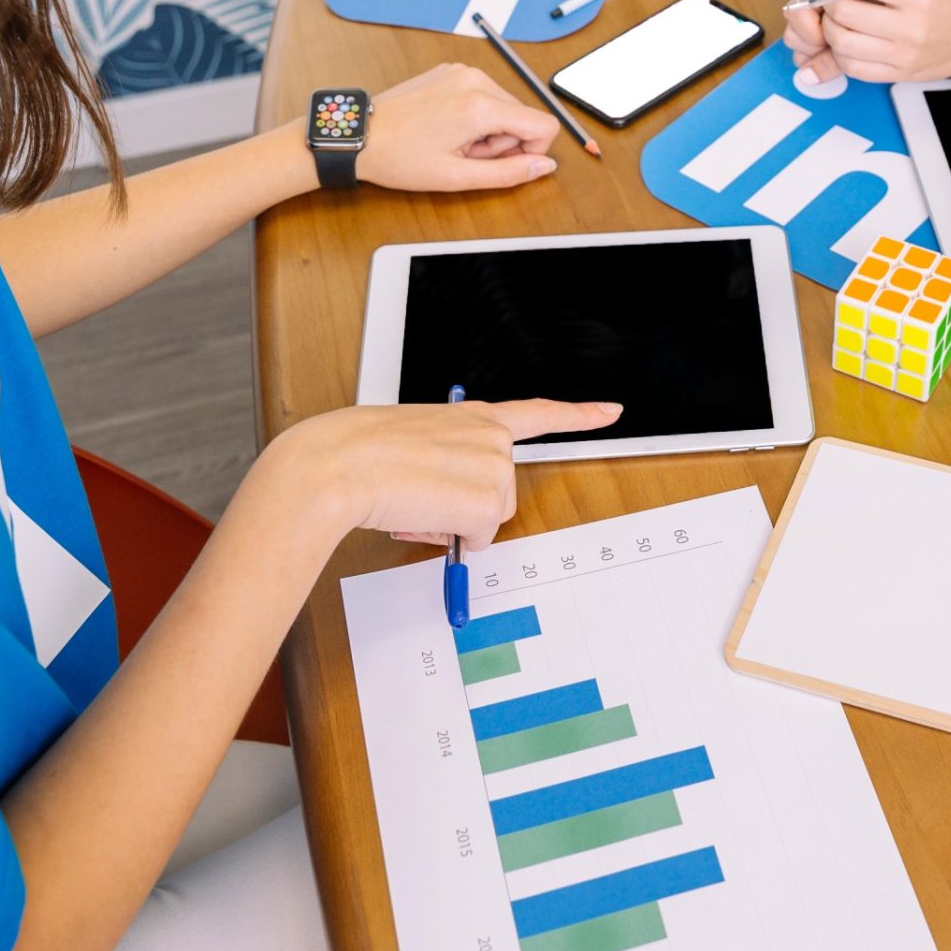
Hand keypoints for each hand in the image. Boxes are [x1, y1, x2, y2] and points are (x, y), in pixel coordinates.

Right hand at [247, 398, 621, 550]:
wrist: (339, 464)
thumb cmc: (358, 451)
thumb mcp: (414, 441)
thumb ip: (446, 460)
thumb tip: (449, 504)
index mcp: (474, 415)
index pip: (537, 412)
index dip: (579, 414)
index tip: (611, 410)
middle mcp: (492, 437)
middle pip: (501, 492)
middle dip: (466, 507)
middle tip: (421, 495)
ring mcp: (494, 468)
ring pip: (488, 518)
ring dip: (453, 522)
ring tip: (413, 500)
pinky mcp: (487, 502)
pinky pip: (477, 540)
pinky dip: (449, 538)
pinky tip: (419, 513)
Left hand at [352, 63, 560, 190]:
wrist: (357, 136)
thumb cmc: (399, 158)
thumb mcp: (457, 177)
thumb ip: (510, 173)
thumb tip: (545, 167)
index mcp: (481, 105)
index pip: (544, 125)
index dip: (532, 152)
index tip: (500, 163)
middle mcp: (476, 79)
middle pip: (524, 115)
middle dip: (503, 142)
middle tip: (465, 155)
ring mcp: (462, 71)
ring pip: (504, 106)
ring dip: (488, 129)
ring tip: (452, 142)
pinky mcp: (450, 70)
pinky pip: (484, 94)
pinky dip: (474, 114)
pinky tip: (445, 127)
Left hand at [786, 0, 950, 84]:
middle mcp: (910, 28)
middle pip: (846, 14)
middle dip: (830, 1)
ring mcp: (903, 55)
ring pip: (843, 44)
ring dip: (832, 29)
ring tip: (840, 20)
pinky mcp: (898, 75)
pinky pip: (854, 68)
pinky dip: (842, 53)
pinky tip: (850, 40)